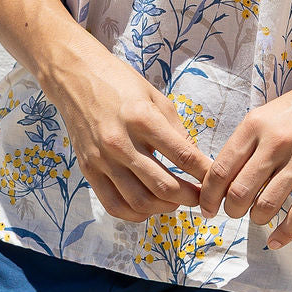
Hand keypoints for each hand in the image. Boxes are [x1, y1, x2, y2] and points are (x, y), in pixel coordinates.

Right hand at [48, 38, 213, 222]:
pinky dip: (135, 214)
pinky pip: (113, 205)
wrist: (75, 76)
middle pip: (163, 186)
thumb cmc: (120, 82)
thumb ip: (176, 129)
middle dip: (189, 197)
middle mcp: (121, 142)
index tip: (216, 180)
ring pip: (139, 201)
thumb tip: (196, 160)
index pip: (183, 155)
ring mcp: (102, 159)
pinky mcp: (88, 169)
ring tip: (177, 202)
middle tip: (202, 197)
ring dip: (164, 208)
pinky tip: (149, 208)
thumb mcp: (156, 97)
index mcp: (142, 118)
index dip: (204, 173)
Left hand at [197, 50, 291, 248]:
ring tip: (259, 215)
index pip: (220, 170)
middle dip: (232, 211)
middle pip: (239, 192)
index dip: (209, 196)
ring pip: (266, 205)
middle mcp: (275, 141)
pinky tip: (277, 240)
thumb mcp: (266, 115)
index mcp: (255, 125)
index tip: (207, 208)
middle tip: (235, 212)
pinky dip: (285, 233)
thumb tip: (224, 181)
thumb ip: (246, 145)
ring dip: (257, 218)